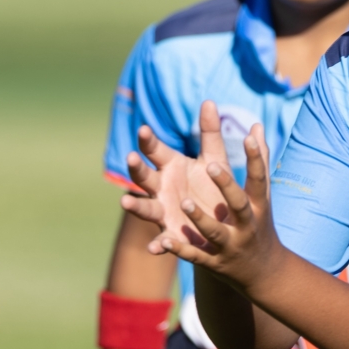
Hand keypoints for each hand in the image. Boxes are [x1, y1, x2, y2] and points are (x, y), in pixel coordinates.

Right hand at [120, 101, 230, 254]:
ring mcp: (164, 212)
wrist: (224, 225)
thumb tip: (208, 100)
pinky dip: (158, 245)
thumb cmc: (214, 186)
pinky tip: (154, 248)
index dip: (148, 141)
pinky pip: (163, 241)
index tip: (145, 129)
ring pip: (146, 207)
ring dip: (136, 205)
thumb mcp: (215, 159)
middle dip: (136, 168)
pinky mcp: (173, 236)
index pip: (155, 151)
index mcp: (172, 167)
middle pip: (144, 177)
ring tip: (125, 201)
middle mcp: (162, 189)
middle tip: (130, 157)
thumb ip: (210, 133)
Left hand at [136, 103, 284, 294]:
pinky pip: (192, 255)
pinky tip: (159, 242)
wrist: (260, 269)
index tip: (249, 137)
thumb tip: (255, 125)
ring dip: (200, 219)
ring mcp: (229, 243)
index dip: (257, 158)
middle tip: (212, 166)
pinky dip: (177, 250)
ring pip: (213, 230)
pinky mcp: (211, 261)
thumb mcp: (259, 193)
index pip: (260, 179)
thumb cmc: (256, 221)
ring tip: (184, 202)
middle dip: (227, 186)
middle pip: (238, 203)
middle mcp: (246, 224)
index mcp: (257, 204)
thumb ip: (258, 159)